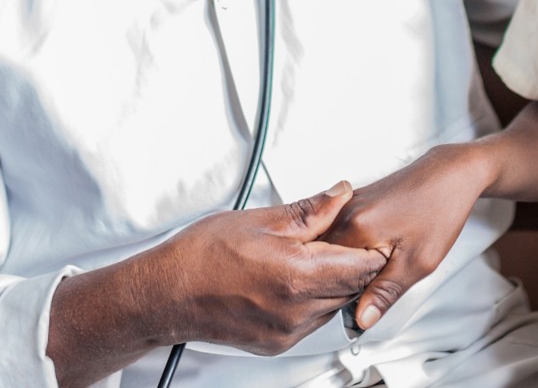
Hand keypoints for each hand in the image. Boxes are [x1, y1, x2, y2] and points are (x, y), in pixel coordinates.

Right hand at [152, 181, 388, 355]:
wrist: (167, 293)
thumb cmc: (201, 256)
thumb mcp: (260, 220)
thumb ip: (311, 211)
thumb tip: (340, 194)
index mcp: (296, 276)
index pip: (362, 267)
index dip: (370, 247)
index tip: (368, 232)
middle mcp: (296, 312)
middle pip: (352, 289)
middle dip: (352, 263)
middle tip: (337, 239)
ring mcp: (286, 332)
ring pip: (333, 306)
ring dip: (332, 283)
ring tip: (307, 258)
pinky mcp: (277, 343)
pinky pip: (311, 321)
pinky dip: (311, 300)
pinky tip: (291, 280)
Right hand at [320, 144, 492, 331]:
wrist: (451, 175)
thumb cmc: (440, 211)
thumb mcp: (417, 263)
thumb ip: (384, 292)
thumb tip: (362, 320)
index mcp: (353, 227)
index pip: (325, 273)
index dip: (342, 292)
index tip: (365, 296)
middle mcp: (343, 212)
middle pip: (324, 260)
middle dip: (342, 277)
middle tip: (376, 280)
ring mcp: (346, 205)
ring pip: (331, 248)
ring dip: (346, 263)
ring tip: (381, 262)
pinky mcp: (353, 202)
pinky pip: (339, 233)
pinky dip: (351, 248)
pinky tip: (374, 249)